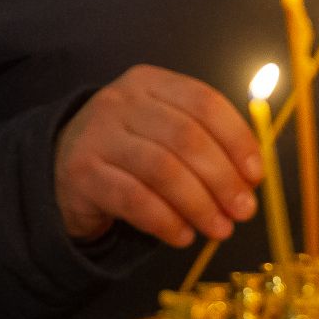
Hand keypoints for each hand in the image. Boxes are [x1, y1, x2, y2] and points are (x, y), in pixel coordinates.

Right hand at [54, 64, 261, 244]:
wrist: (62, 168)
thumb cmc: (130, 151)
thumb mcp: (165, 134)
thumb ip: (206, 145)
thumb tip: (251, 179)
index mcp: (151, 83)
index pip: (205, 103)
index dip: (237, 139)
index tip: (256, 175)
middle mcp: (122, 100)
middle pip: (186, 137)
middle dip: (222, 178)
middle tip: (243, 211)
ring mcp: (97, 134)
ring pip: (162, 169)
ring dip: (199, 204)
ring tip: (219, 229)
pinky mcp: (82, 172)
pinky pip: (134, 199)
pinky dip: (166, 221)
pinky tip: (183, 236)